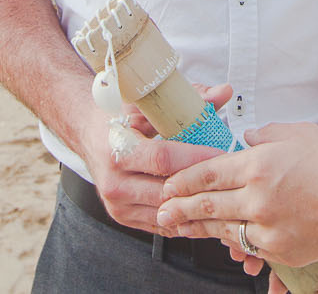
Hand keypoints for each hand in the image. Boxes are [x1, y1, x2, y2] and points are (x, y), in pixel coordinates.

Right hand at [75, 83, 231, 234]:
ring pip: (167, 213)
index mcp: (117, 149)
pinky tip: (204, 204)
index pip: (162, 159)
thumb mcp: (146, 102)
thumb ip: (187, 99)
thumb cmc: (118, 114)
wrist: (86, 132)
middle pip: (167, 191)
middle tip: (231, 175)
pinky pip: (161, 224)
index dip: (195, 158)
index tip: (222, 154)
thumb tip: (224, 92)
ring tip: (223, 192)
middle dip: (201, 185)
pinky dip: (184, 216)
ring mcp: (118, 205)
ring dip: (196, 205)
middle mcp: (114, 182)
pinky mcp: (124, 217)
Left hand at [156, 121, 317, 269]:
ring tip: (181, 226)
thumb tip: (247, 140)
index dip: (183, 179)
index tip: (168, 184)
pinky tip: (221, 237)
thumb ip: (265, 135)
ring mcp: (267, 227)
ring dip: (199, 226)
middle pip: (207, 203)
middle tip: (161, 211)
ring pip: (222, 227)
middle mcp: (257, 197)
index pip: (208, 172)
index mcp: (259, 164)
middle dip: (179, 207)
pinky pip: (247, 245)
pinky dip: (232, 240)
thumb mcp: (299, 134)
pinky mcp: (278, 250)